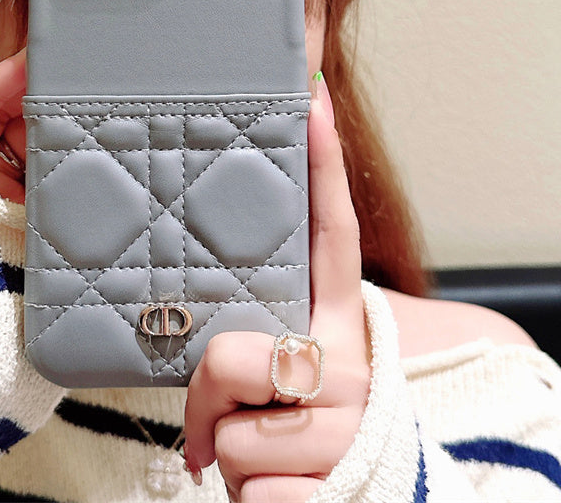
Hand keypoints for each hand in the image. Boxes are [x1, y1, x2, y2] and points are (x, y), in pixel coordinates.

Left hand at [183, 77, 369, 501]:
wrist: (362, 495)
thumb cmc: (306, 423)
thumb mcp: (286, 375)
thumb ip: (252, 348)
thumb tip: (198, 372)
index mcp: (337, 326)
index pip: (332, 235)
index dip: (322, 165)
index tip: (311, 98)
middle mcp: (349, 368)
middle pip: (233, 356)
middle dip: (210, 393)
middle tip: (228, 414)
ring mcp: (347, 427)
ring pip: (229, 431)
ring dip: (225, 450)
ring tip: (262, 453)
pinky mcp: (332, 487)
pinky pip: (241, 483)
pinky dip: (239, 493)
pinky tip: (279, 487)